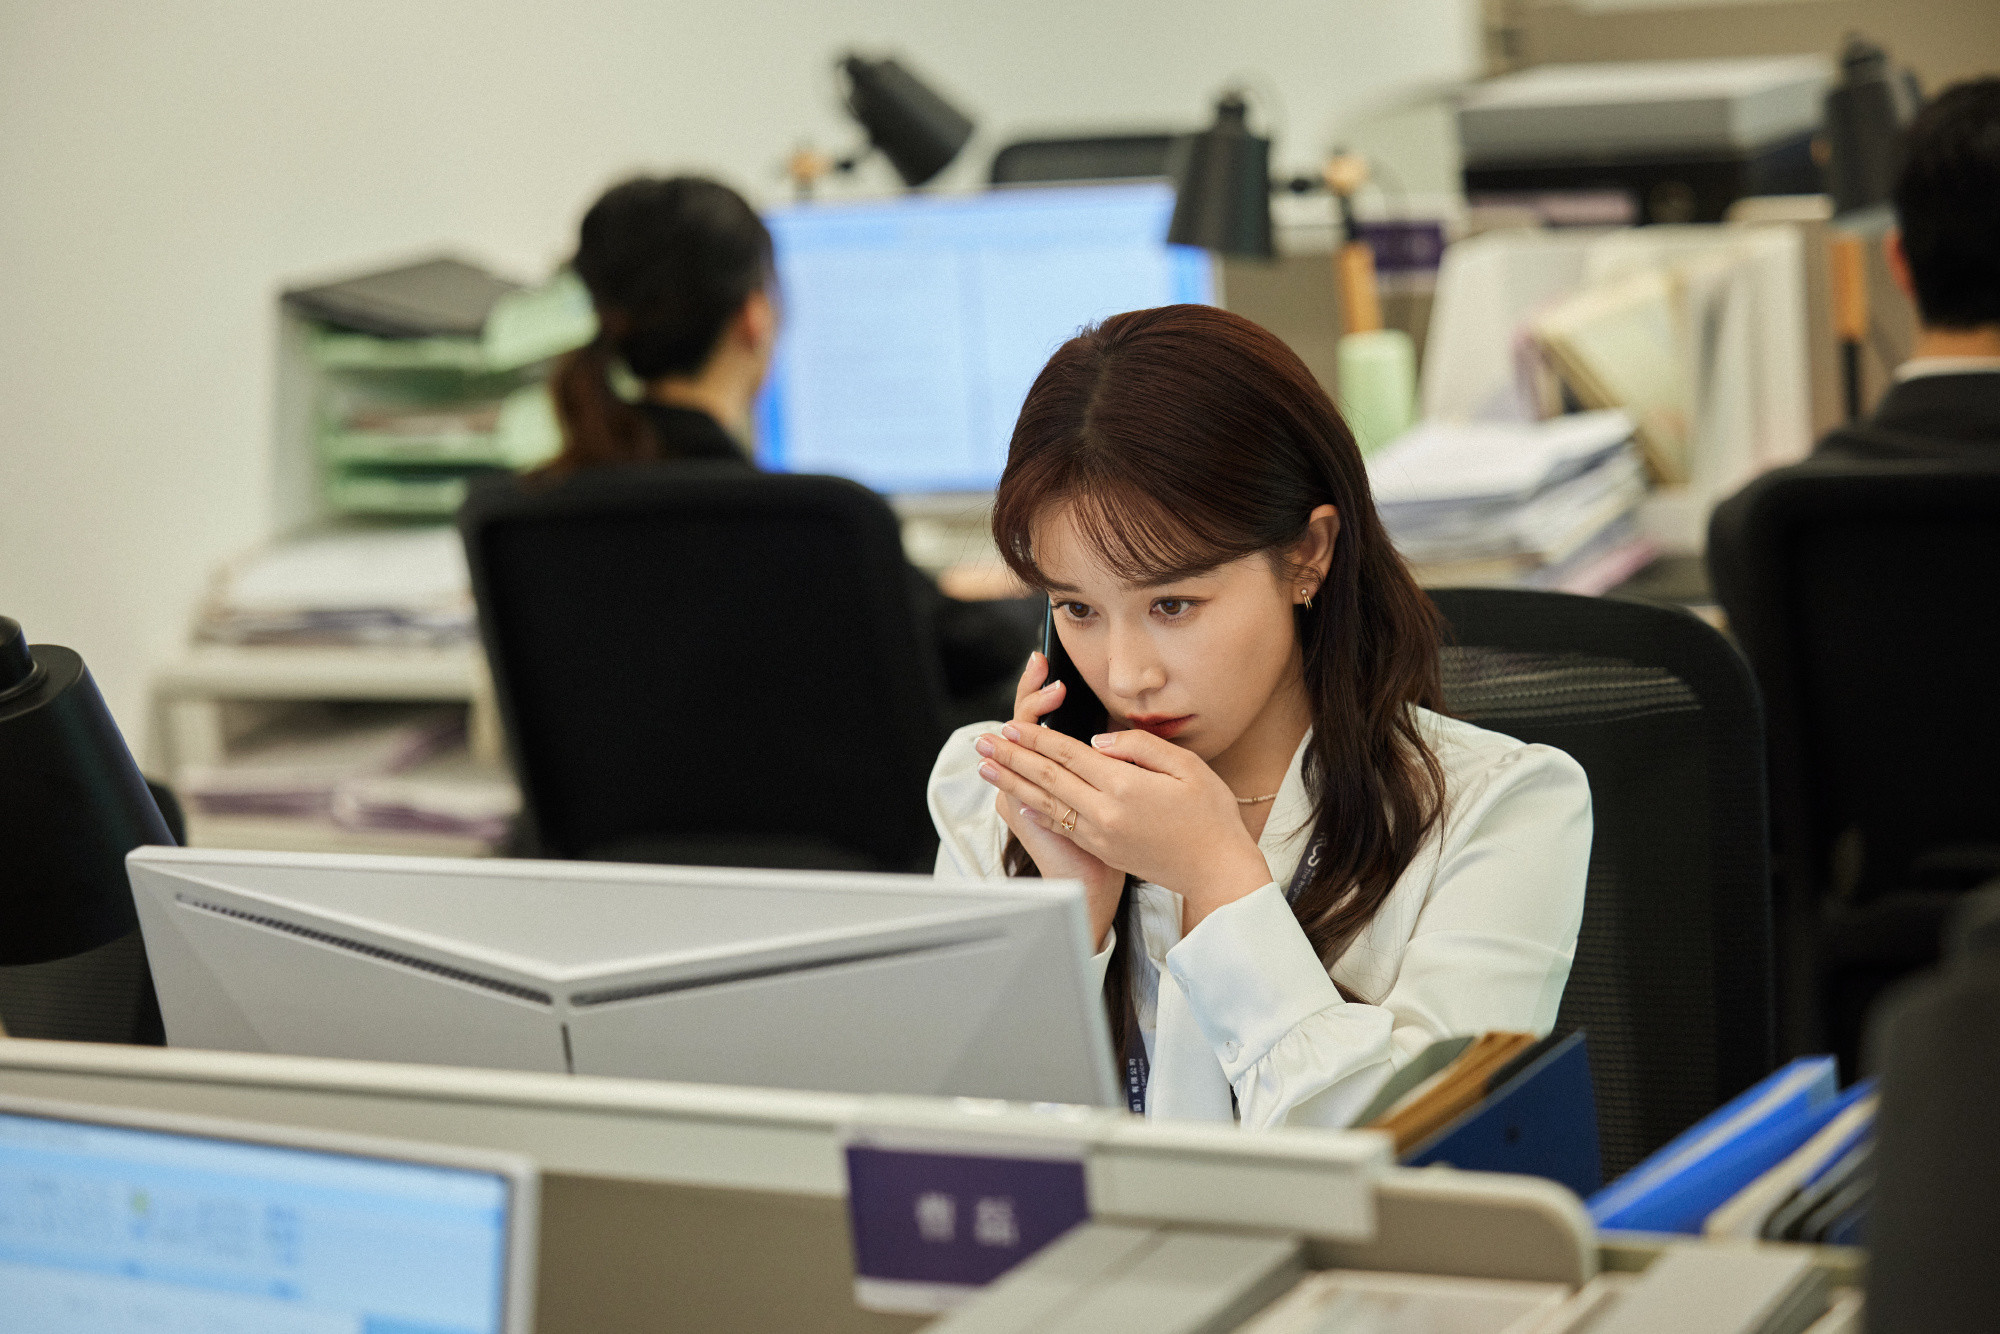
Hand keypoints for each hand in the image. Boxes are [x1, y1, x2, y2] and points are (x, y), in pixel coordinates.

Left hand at [975, 712, 1274, 934]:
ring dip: (1013, 782)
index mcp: (1125, 787)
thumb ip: (1141, 747)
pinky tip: (1019, 798)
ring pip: (1046, 802)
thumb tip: (1099, 742)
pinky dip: (1034, 808)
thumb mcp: (1188, 768)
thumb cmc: (1210, 816)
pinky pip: (1060, 823)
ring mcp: (1100, 835)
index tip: (1011, 726)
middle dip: (1012, 757)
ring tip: (987, 766)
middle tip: (983, 741)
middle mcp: (1104, 813)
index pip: (1068, 756)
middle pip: (1047, 778)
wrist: (1216, 871)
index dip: (1036, 739)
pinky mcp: (1102, 849)